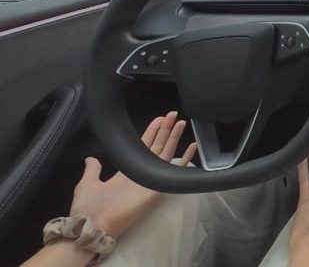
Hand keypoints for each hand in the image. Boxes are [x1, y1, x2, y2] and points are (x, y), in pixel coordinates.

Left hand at [69, 111, 196, 237]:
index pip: (144, 147)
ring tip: (181, 122)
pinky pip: (174, 171)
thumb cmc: (89, 205)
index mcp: (128, 171)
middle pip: (158, 147)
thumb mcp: (88, 182)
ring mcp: (152, 180)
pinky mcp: (158, 188)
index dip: (151, 132)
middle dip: (165, 130)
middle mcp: (142, 173)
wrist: (91, 224)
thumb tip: (90, 157)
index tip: (158, 119)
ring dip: (174, 137)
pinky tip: (193, 146)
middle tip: (173, 114)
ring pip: (167, 153)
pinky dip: (185, 159)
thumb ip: (92, 169)